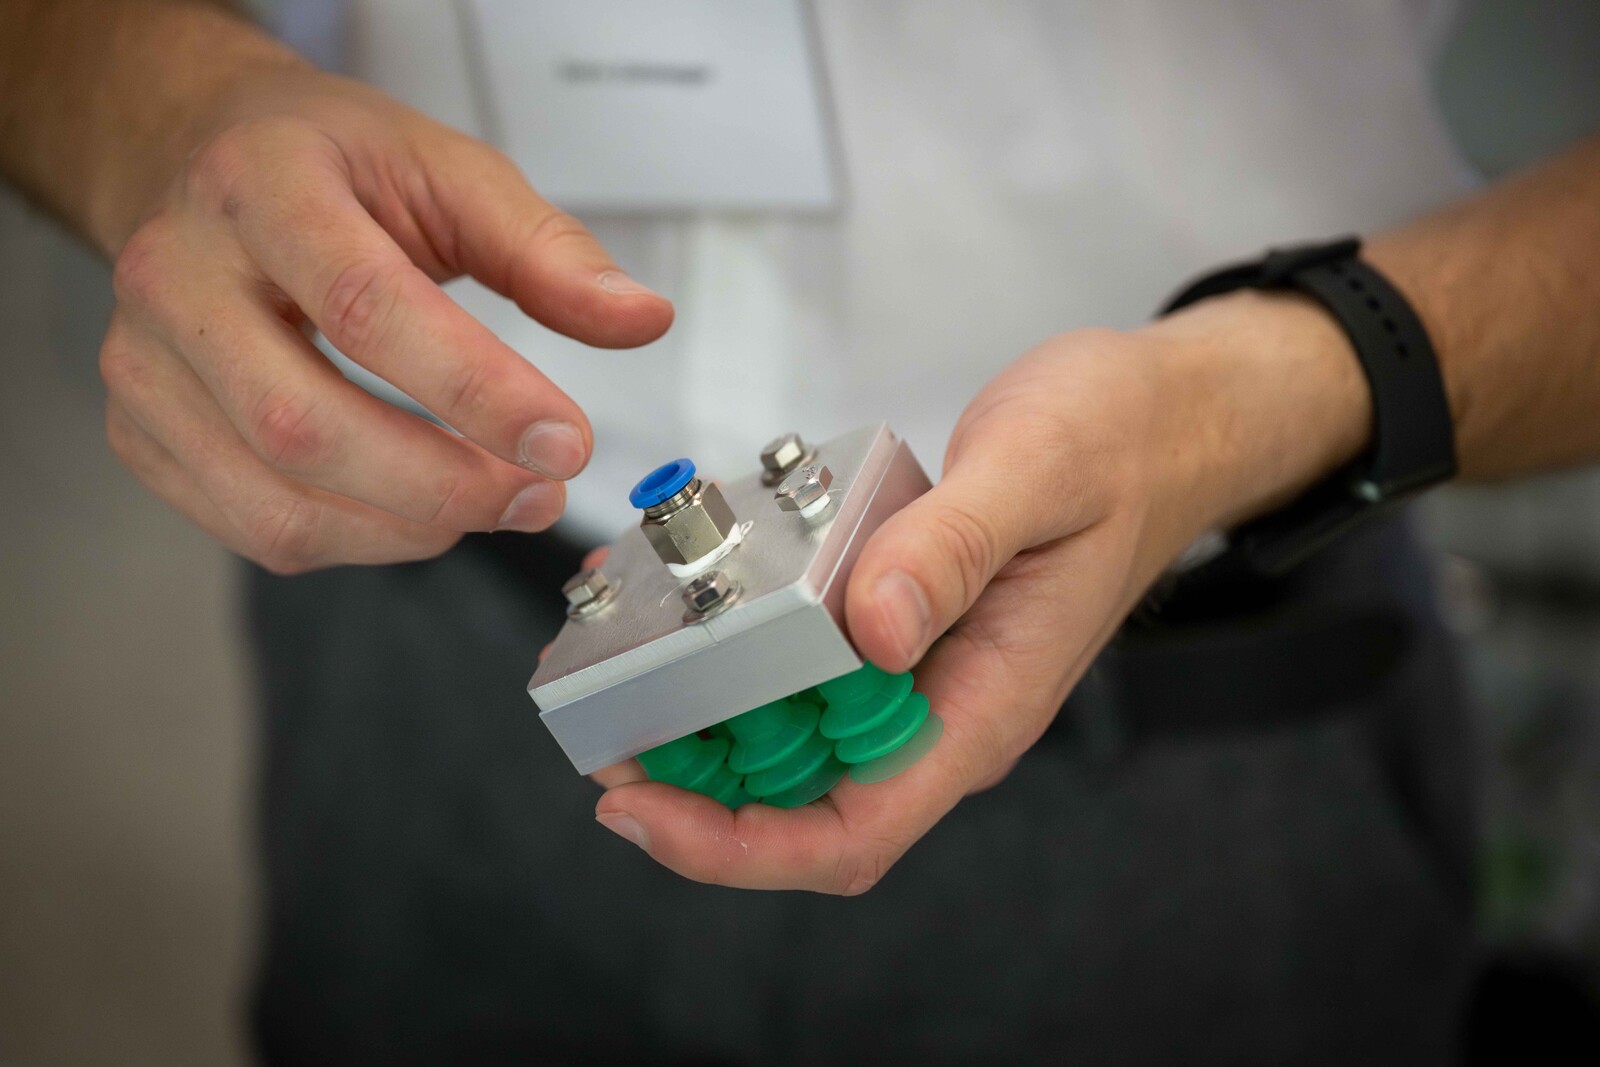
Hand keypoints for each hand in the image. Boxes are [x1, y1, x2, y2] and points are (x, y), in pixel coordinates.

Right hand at [99, 63, 672, 572]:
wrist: (202, 162)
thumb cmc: (331, 169)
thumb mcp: (447, 171)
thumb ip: (547, 250)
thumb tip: (642, 318)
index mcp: (261, 186)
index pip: (366, 308)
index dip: (476, 392)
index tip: (567, 443)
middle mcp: (178, 276)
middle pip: (306, 425)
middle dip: (446, 485)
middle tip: (541, 492)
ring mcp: (144, 364)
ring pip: (276, 500)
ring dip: (409, 529)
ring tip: (495, 502)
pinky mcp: (142, 430)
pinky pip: (253, 528)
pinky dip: (355, 541)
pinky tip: (416, 511)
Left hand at [593, 291, 1370, 891]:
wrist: (1159, 419)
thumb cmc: (1119, 446)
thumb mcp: (1039, 474)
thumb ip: (956, 549)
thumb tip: (874, 633)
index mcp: (984, 707)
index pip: (853, 832)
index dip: (738, 847)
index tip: (645, 811)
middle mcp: (944, 709)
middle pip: (803, 805)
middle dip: (695, 791)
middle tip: (602, 733)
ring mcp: (920, 672)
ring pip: (795, 741)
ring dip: (704, 724)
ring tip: (621, 669)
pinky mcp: (900, 626)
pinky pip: (807, 668)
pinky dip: (738, 654)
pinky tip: (688, 610)